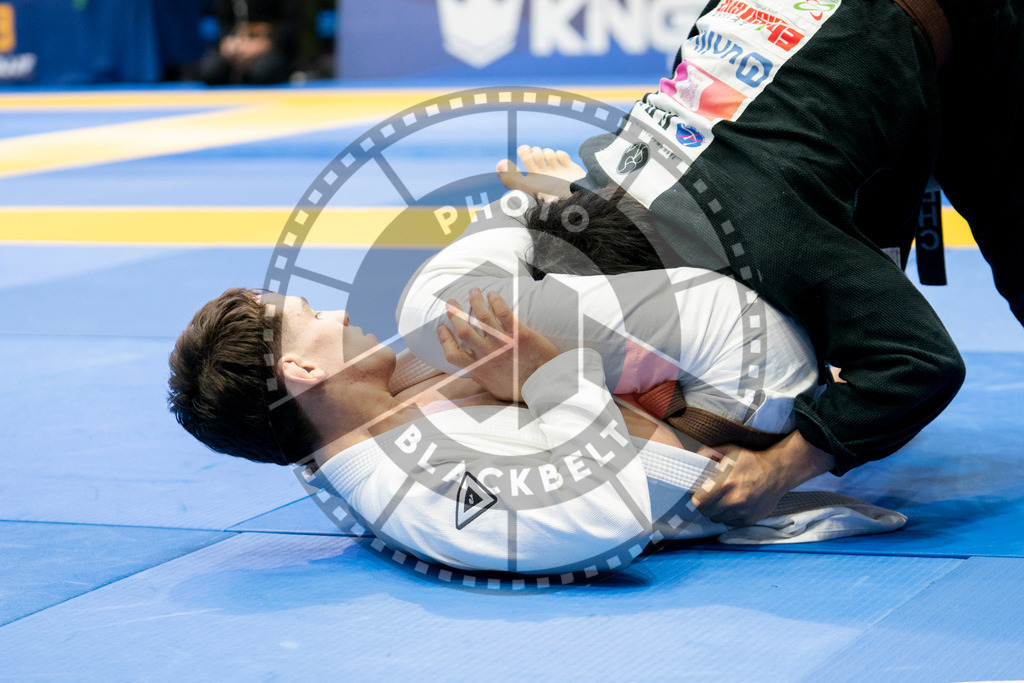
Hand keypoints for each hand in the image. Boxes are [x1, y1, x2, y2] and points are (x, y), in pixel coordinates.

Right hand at [437, 289, 558, 401]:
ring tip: (473, 291)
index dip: (444, 339)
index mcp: (479, 368)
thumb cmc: (521, 388)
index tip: (441, 327)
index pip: (453, 354)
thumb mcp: (494, 388)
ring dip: (475, 301)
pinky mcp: (519, 334)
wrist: (545, 384)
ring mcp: (503, 343)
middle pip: (464, 330)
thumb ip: (482, 376)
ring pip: (482, 317)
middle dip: (454, 313)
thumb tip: (473, 369)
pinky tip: (493, 294)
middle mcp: (487, 354)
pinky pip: (504, 313)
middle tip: (451, 302)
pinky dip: (496, 301)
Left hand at [496, 145, 586, 203]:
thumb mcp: (524, 188)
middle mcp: (543, 174)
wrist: (570, 201)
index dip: (524, 150)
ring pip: (548, 152)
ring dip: (548, 155)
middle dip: (536, 152)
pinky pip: (561, 154)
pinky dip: (561, 156)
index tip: (525, 152)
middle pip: (536, 151)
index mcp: (532, 178)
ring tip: (551, 166)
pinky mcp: (569, 170)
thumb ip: (509, 178)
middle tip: (538, 161)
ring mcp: (556, 171)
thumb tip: (499, 165)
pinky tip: (562, 164)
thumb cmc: (545, 196)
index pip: (525, 155)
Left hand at [691, 431, 835, 525]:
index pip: (699, 501)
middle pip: (706, 512)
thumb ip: (708, 453)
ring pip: (718, 519)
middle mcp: (735, 501)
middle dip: (705, 505)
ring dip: (717, 511)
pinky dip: (729, 516)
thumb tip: (694, 459)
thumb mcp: (730, 450)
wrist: (779, 472)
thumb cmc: (752, 461)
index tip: (699, 493)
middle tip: (709, 497)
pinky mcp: (751, 519)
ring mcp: (744, 512)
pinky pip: (731, 522)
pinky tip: (734, 505)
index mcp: (727, 483)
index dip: (696, 497)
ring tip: (722, 500)